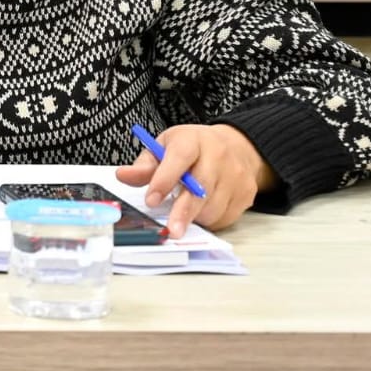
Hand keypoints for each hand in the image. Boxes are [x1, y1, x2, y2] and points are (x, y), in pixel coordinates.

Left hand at [116, 123, 275, 234]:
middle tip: (171, 230)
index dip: (164, 180)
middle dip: (183, 211)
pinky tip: (202, 210)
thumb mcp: (165, 147)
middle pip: (201, 188)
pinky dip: (210, 220)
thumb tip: (123, 176)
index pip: (179, 158)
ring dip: (195, 217)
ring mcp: (236, 175)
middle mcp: (218, 155)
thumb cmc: (193, 148)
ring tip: (184, 211)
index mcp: (192, 140)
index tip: (151, 201)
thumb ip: (145, 165)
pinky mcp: (247, 192)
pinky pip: (226, 216)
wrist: (235, 146)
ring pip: (214, 206)